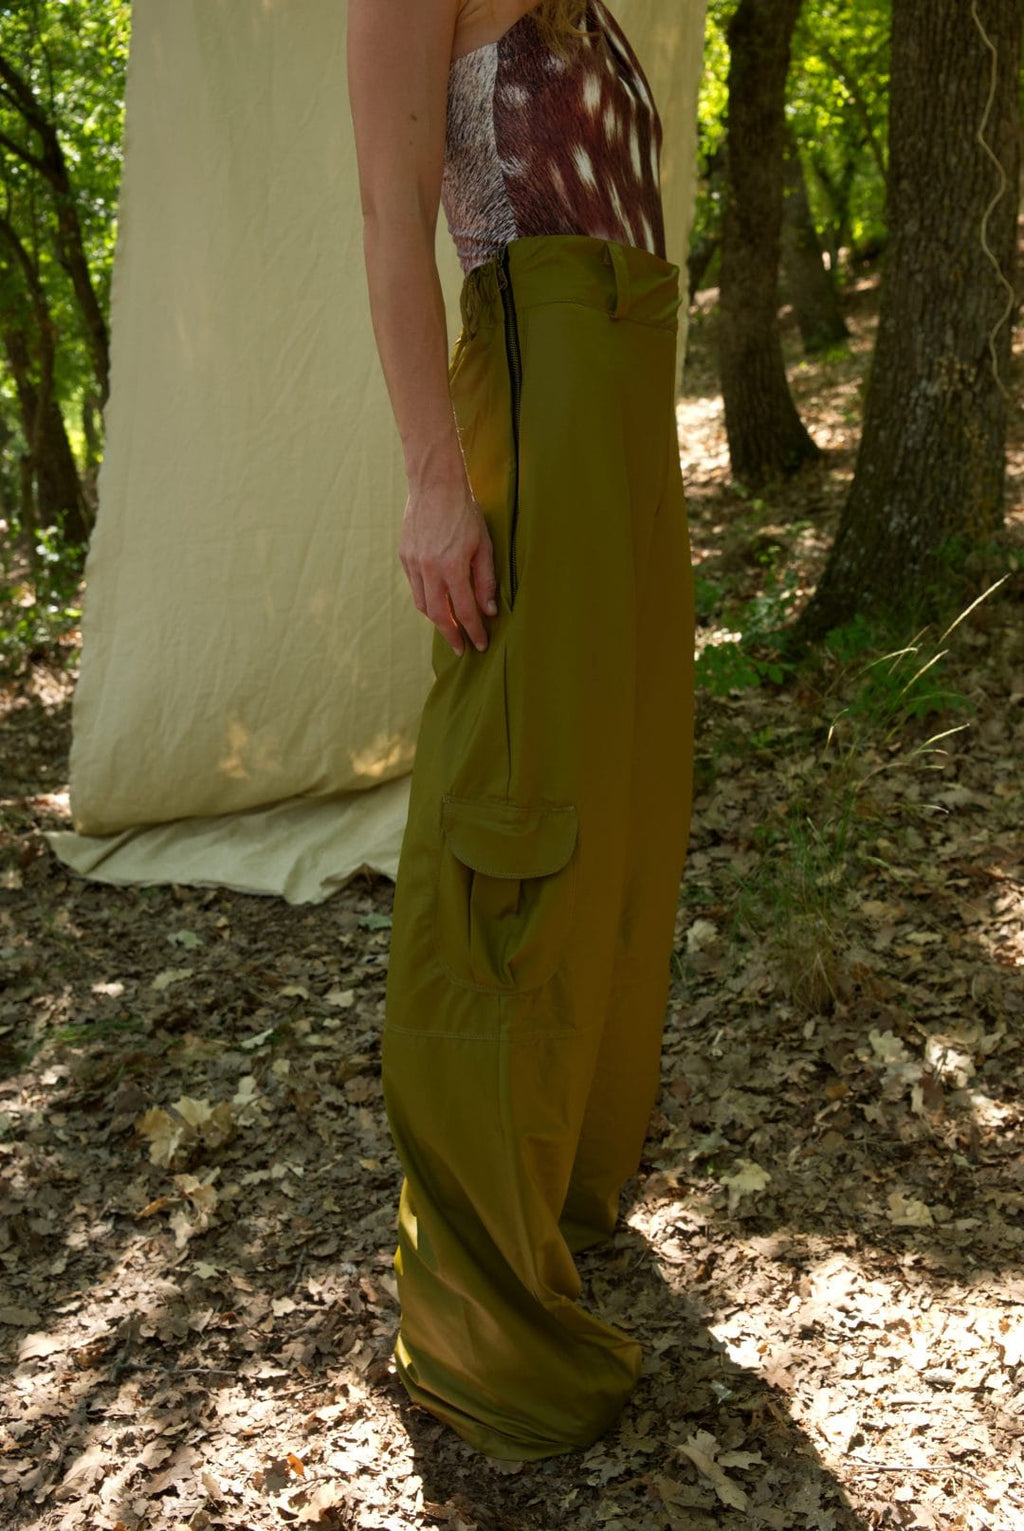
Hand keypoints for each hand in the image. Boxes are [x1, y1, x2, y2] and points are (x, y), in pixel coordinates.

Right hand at [399, 479, 497, 654]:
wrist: (434, 486)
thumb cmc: (465, 513)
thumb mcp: (484, 546)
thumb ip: (485, 580)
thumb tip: (488, 611)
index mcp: (452, 567)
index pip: (465, 611)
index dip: (474, 631)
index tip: (480, 645)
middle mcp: (429, 569)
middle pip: (439, 615)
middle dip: (452, 635)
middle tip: (461, 649)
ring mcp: (413, 564)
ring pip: (423, 604)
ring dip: (438, 620)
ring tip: (451, 627)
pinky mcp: (404, 557)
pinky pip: (415, 587)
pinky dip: (427, 600)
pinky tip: (438, 602)